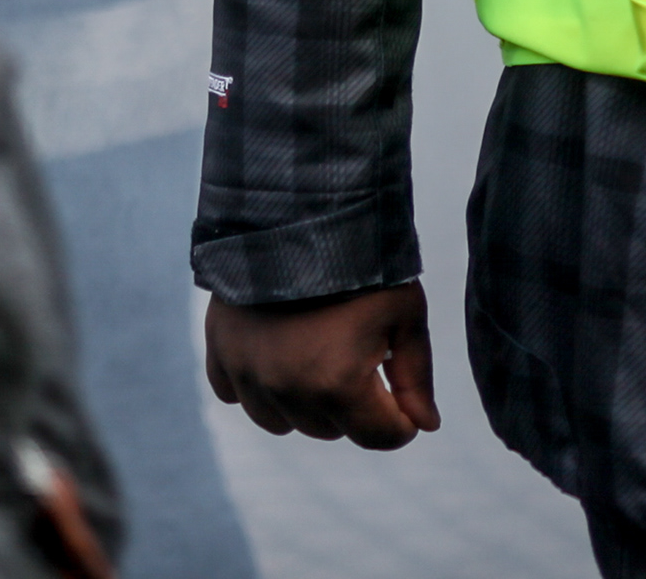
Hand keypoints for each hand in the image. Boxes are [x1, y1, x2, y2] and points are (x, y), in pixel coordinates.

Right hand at [204, 283, 439, 447]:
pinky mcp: (219, 354)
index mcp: (338, 384)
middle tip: (361, 353)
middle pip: (333, 432)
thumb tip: (426, 426)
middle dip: (354, 405)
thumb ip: (416, 376)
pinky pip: (237, 396)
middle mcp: (287, 390)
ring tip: (319, 351)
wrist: (296, 209)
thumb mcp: (404, 313)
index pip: (382, 437)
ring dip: (304, 402)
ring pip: (283, 423)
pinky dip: (258, 384)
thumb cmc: (363, 262)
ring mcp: (247, 375)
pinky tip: (276, 349)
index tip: (403, 394)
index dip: (402, 420)